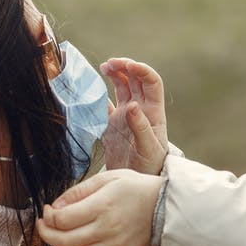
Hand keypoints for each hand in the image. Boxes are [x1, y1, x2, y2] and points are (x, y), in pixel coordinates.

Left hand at [36, 169, 164, 245]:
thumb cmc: (133, 187)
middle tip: (45, 225)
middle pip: (63, 241)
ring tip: (60, 237)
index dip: (48, 216)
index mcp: (102, 206)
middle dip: (46, 233)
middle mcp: (106, 229)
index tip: (48, 210)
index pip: (62, 219)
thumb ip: (78, 191)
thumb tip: (55, 207)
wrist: (164, 204)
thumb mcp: (106, 178)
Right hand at [101, 58, 168, 173]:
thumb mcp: (148, 148)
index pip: (152, 82)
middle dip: (125, 67)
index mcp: (153, 112)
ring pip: (122, 86)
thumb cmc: (150, 166)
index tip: (129, 66)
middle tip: (110, 64)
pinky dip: (100, 93)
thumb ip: (141, 127)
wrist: (138, 181)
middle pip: (135, 80)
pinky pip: (106, 103)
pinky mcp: (113, 123)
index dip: (142, 70)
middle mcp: (140, 109)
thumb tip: (131, 105)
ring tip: (104, 67)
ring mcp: (126, 115)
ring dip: (115, 74)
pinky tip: (92, 87)